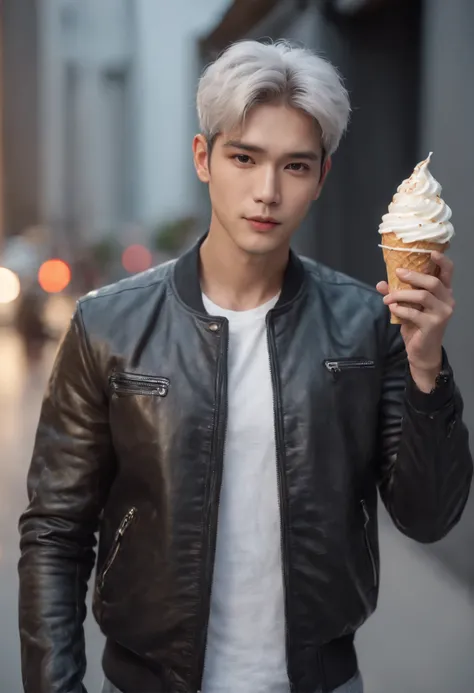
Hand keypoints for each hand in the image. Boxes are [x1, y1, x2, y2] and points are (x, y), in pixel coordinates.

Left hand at [376, 251, 454, 391]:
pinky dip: (400, 309)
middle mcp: (447, 300)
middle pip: (433, 282)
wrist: (422, 352)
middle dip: (413, 276)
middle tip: (397, 273)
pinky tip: (392, 309)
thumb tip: (381, 283)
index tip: (430, 252)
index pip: (448, 272)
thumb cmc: (417, 326)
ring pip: (422, 296)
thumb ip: (397, 294)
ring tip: (387, 298)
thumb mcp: (407, 307)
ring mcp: (443, 313)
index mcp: (444, 292)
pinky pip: (414, 313)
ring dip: (401, 295)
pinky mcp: (434, 325)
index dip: (441, 261)